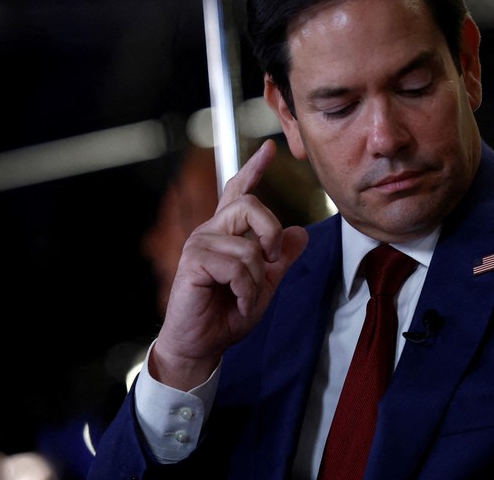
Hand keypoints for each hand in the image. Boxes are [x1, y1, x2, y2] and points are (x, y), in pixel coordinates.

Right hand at [150, 139, 309, 389]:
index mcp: (226, 233)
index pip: (238, 191)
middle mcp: (211, 231)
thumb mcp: (265, 285)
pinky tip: (238, 303)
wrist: (201, 345)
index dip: (254, 168)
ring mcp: (200, 243)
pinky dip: (246, 291)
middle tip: (269, 266)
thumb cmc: (227, 316)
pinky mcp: (194, 261)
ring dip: (257, 282)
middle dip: (271, 236)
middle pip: (251, 206)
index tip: (270, 148)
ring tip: (245, 300)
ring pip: (249, 246)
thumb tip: (299, 233)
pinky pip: (237, 266)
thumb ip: (280, 259)